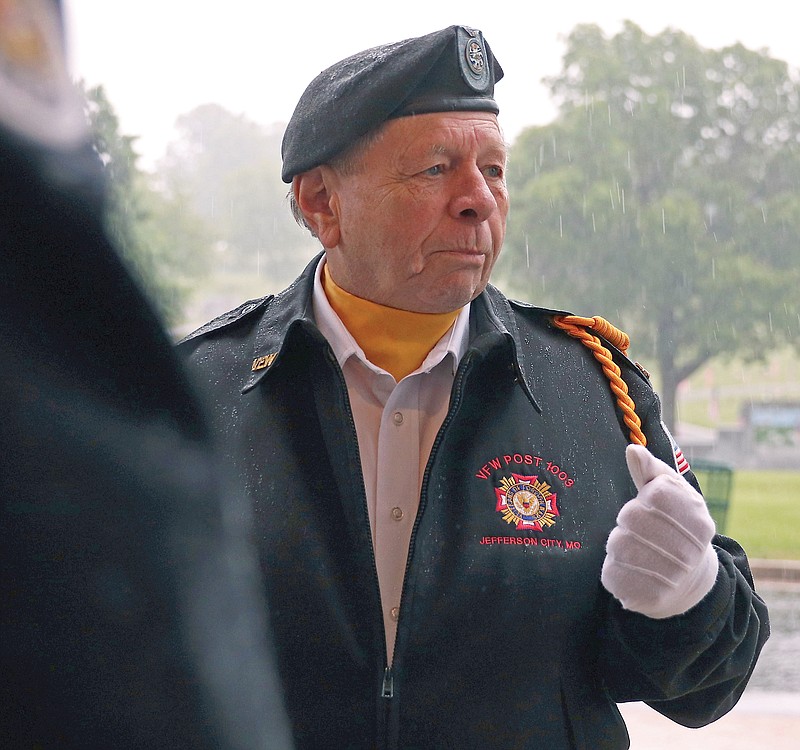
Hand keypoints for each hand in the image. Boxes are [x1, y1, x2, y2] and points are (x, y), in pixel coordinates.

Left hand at [601, 444, 718, 618]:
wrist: (688, 582)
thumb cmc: (674, 526)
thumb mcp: (671, 493)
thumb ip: (651, 470)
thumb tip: (632, 450)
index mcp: (697, 519)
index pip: (655, 494)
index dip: (644, 498)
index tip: (650, 507)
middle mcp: (689, 551)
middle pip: (630, 517)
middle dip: (627, 520)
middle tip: (638, 530)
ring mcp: (671, 578)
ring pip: (617, 545)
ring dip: (618, 544)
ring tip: (635, 549)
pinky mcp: (650, 598)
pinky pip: (612, 575)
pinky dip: (614, 569)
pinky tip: (630, 569)